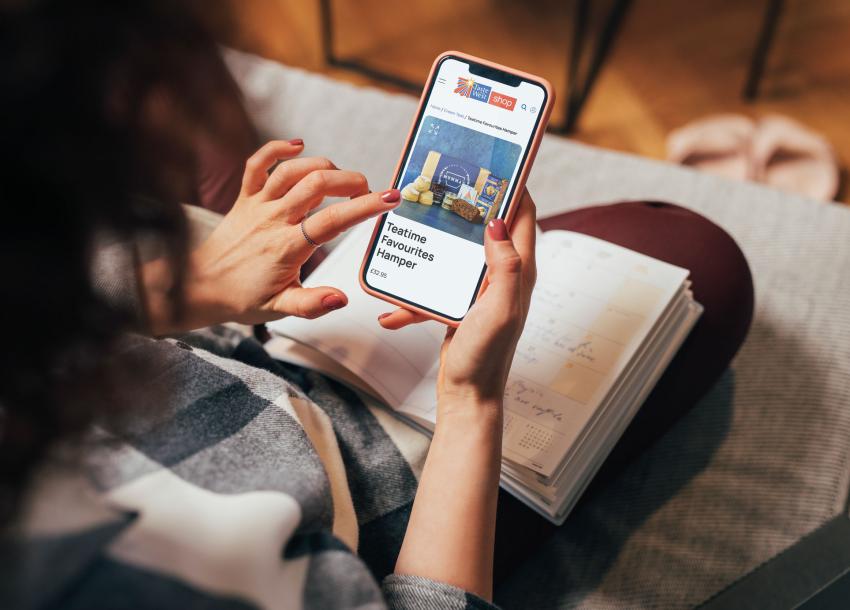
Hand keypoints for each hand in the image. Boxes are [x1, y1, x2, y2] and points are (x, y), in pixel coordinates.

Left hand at [143, 140, 400, 333]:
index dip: (365, 207)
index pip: (333, 221)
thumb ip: (312, 304)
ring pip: (293, 170)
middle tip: (368, 190)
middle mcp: (273, 220)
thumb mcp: (279, 309)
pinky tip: (298, 145)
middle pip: (317, 185)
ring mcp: (257, 205)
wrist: (200, 287)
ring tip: (341, 178)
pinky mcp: (244, 197)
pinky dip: (277, 149)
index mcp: (287, 248)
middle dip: (350, 181)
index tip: (389, 199)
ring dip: (323, 166)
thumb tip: (341, 298)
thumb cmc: (241, 298)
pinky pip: (257, 164)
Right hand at [378, 189, 536, 408]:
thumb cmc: (487, 356)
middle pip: (488, 225)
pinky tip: (393, 308)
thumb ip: (505, 267)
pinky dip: (415, 294)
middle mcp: (503, 274)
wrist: (468, 394)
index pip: (523, 214)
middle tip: (443, 184)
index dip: (514, 185)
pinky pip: (436, 285)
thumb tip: (497, 222)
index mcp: (519, 271)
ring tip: (414, 228)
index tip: (494, 162)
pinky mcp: (459, 301)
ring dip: (437, 243)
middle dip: (467, 204)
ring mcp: (480, 288)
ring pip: (458, 251)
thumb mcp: (500, 310)